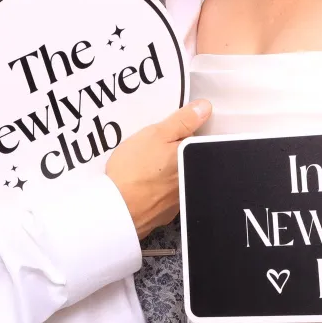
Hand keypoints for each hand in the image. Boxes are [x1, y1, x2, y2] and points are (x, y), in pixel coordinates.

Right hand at [105, 99, 211, 237]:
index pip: (195, 140)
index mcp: (192, 159)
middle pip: (186, 159)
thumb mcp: (156, 134)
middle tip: (150, 152)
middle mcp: (191, 180)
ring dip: (164, 173)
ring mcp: (179, 200)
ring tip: (143, 169)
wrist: (117, 209)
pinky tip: (141, 186)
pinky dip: (156, 190)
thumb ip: (183, 121)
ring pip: (176, 178)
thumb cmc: (134, 170)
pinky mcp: (166, 214)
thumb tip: (204, 108)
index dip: (180, 135)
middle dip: (172, 154)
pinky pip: (165, 196)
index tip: (165, 136)